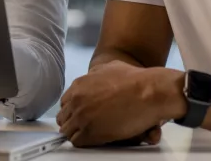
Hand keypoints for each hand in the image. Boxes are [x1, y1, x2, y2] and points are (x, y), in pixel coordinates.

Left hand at [56, 61, 180, 146]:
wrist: (147, 92)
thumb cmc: (134, 80)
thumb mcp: (110, 67)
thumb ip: (96, 73)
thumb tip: (93, 75)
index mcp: (80, 85)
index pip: (65, 102)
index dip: (72, 109)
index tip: (78, 114)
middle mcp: (77, 100)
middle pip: (63, 117)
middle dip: (71, 122)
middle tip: (81, 126)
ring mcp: (82, 116)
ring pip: (67, 131)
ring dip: (77, 133)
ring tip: (88, 134)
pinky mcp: (90, 132)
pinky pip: (77, 141)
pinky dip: (84, 142)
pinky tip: (93, 140)